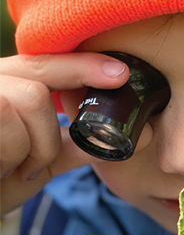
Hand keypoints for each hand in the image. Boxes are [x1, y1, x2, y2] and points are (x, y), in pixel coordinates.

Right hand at [0, 52, 129, 214]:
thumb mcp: (33, 164)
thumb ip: (68, 146)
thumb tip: (118, 139)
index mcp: (3, 85)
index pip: (44, 63)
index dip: (82, 66)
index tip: (120, 74)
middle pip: (37, 88)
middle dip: (44, 138)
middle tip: (31, 167)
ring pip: (25, 103)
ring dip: (27, 150)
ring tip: (5, 170)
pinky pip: (4, 118)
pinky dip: (8, 154)